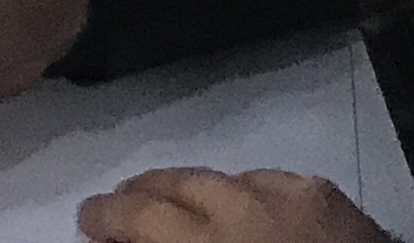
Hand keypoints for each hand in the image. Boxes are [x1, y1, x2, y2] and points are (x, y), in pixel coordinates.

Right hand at [78, 169, 391, 241]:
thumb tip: (133, 242)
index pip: (145, 219)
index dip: (107, 217)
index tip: (86, 219)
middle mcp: (247, 209)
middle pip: (179, 186)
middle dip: (141, 194)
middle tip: (118, 205)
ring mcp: (292, 194)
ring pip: (223, 178)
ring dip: (192, 191)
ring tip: (175, 203)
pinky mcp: (327, 193)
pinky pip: (270, 180)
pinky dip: (246, 192)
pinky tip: (243, 205)